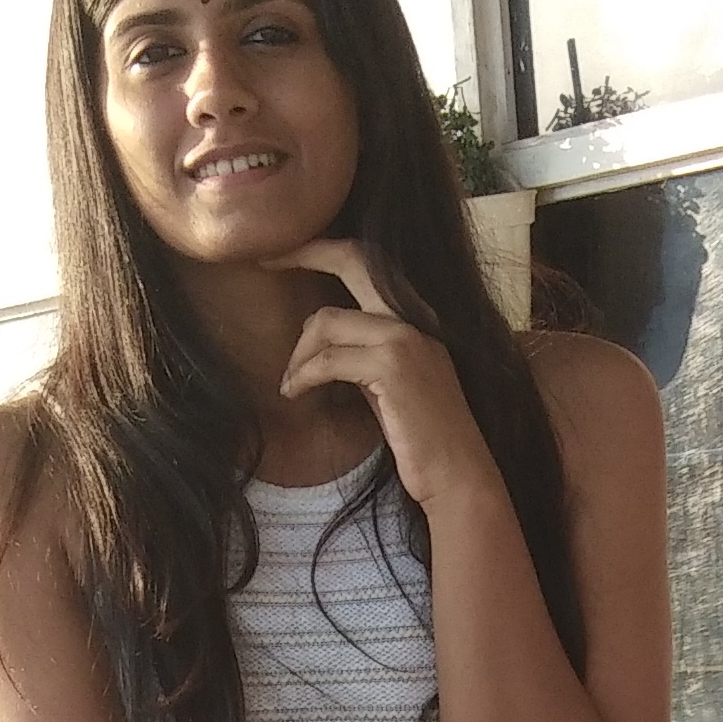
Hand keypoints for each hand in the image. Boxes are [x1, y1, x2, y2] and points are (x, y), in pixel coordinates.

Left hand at [272, 238, 493, 514]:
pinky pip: (328, 360)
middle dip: (304, 252)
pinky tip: (295, 393)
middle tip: (265, 262)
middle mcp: (416, 317)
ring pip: (327, 321)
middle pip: (353, 259)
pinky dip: (303, 376)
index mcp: (417, 317)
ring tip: (291, 384)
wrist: (458, 474)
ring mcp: (406, 339)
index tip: (285, 252)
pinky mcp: (393, 368)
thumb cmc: (422, 438)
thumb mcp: (391, 382)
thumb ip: (366, 350)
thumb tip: (320, 336)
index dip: (325, 247)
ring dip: (298, 354)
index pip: (369, 260)